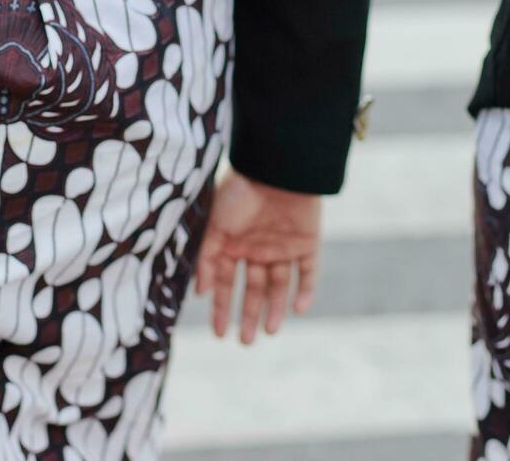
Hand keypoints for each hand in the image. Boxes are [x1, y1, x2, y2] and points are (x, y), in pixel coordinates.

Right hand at [194, 170, 321, 343]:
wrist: (275, 167)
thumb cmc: (239, 191)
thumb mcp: (215, 225)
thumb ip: (207, 258)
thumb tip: (200, 293)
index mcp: (234, 245)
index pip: (227, 283)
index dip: (222, 308)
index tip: (218, 333)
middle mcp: (258, 249)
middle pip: (254, 289)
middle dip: (248, 315)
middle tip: (245, 342)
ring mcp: (283, 247)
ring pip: (280, 286)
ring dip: (276, 309)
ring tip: (270, 331)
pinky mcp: (307, 242)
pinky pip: (309, 271)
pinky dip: (306, 289)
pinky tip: (299, 308)